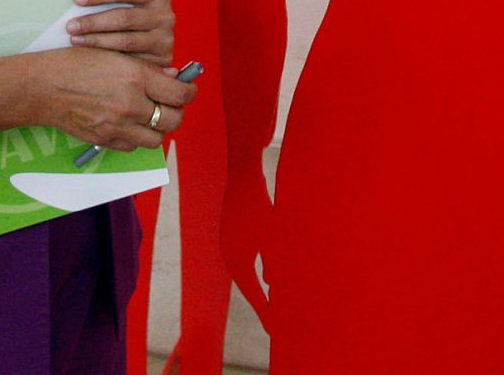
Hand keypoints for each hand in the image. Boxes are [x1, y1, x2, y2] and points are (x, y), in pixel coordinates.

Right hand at [27, 46, 195, 151]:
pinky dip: (137, 137)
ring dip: (158, 128)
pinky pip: (133, 146)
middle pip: (173, 120)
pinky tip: (131, 123)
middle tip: (172, 104)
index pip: (180, 94)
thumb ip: (148, 69)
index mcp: (136, 77)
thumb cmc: (77, 64)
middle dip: (177, 112)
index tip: (189, 89)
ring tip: (152, 115)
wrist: (43, 86)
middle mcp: (131, 104)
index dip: (190, 92)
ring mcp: (118, 126)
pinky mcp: (105, 140)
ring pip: (156, 138)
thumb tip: (174, 77)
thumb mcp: (116, 54)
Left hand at [68, 0, 175, 64]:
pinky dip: (108, 60)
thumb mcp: (130, 0)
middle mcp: (166, 15)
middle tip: (70, 26)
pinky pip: (131, 62)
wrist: (154, 38)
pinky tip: (91, 57)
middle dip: (94, 22)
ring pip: (126, 41)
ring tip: (75, 40)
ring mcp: (165, 40)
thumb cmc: (131, 13)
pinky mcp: (161, 61)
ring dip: (96, 41)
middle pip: (125, 18)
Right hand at [222, 164, 273, 325]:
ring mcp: (228, 244)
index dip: (265, 310)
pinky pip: (244, 260)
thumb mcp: (272, 235)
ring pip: (245, 273)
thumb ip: (274, 261)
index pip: (252, 293)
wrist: (241, 174)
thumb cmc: (259, 204)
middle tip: (275, 321)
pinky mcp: (232, 234)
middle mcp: (229, 256)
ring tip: (271, 302)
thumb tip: (273, 283)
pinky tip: (266, 276)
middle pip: (246, 286)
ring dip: (258, 287)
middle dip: (261, 303)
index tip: (275, 328)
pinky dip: (254, 271)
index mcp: (237, 260)